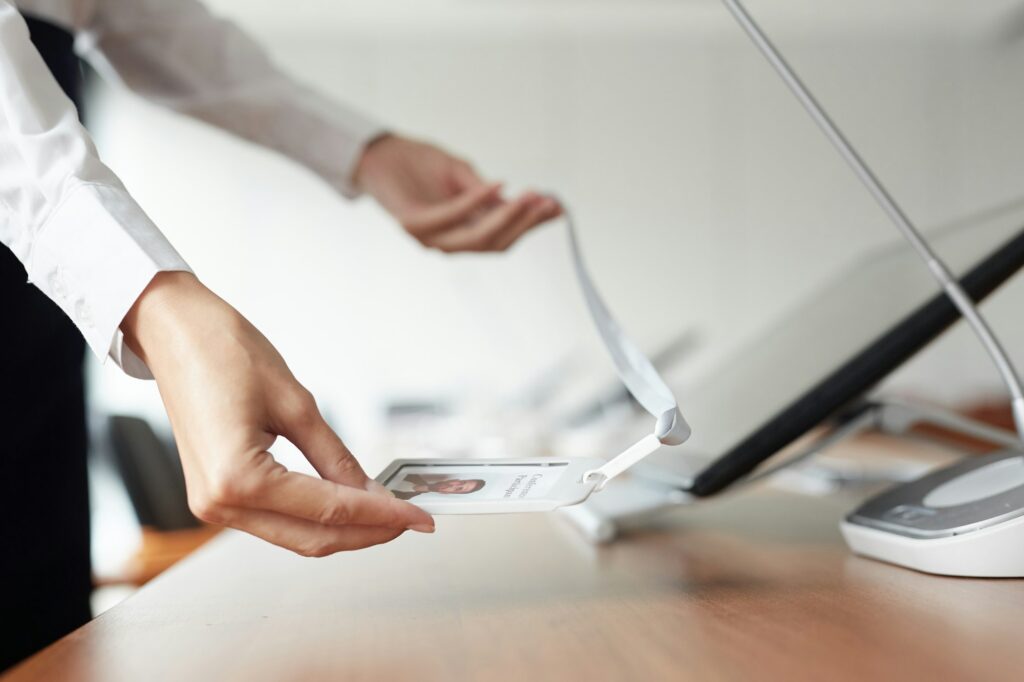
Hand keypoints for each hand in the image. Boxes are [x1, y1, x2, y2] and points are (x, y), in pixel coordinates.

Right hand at [121, 272, 434, 555]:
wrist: (172, 331)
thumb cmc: (225, 352)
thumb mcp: (296, 403)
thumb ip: (336, 458)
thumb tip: (373, 491)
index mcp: (238, 479)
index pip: (329, 511)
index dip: (381, 515)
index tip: (420, 516)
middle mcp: (220, 504)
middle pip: (312, 538)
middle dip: (368, 532)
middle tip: (413, 519)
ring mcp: (214, 506)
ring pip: (295, 536)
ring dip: (344, 529)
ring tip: (389, 512)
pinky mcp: (216, 496)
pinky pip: (276, 520)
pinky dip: (315, 517)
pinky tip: (348, 504)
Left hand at [354, 135, 561, 251]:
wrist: (376, 152)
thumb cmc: (418, 163)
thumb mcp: (463, 175)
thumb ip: (490, 194)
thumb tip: (531, 199)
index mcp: (461, 233)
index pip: (503, 237)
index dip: (531, 225)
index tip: (559, 208)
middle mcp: (447, 242)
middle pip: (496, 244)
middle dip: (526, 224)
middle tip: (550, 202)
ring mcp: (429, 238)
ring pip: (478, 237)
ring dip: (507, 216)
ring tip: (531, 194)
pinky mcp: (412, 225)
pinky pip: (452, 217)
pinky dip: (477, 201)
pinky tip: (498, 183)